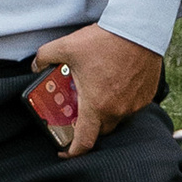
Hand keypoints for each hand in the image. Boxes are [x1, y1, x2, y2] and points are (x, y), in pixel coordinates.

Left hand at [32, 23, 162, 159]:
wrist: (137, 30)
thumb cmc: (104, 41)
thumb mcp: (66, 46)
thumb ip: (45, 57)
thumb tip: (36, 66)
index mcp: (96, 105)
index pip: (84, 141)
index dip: (72, 151)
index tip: (63, 150)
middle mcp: (117, 111)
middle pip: (100, 130)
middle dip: (88, 126)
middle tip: (79, 113)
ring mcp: (133, 105)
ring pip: (117, 118)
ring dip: (105, 112)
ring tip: (97, 93)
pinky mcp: (146, 96)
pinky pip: (130, 107)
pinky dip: (121, 101)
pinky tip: (115, 83)